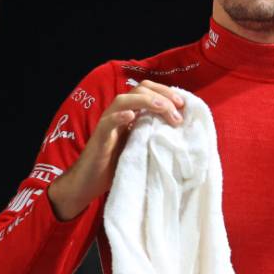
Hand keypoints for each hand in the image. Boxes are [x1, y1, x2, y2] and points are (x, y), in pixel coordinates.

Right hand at [48, 80, 184, 219]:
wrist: (89, 183)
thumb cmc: (117, 166)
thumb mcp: (142, 146)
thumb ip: (155, 134)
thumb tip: (182, 130)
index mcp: (131, 114)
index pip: (148, 90)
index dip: (166, 92)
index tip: (184, 105)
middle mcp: (118, 114)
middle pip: (139, 89)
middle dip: (162, 95)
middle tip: (178, 111)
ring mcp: (108, 124)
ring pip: (123, 100)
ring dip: (146, 101)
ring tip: (163, 108)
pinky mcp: (99, 138)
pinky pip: (108, 122)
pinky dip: (119, 116)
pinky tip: (131, 116)